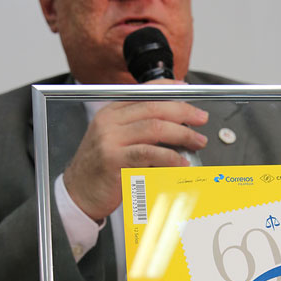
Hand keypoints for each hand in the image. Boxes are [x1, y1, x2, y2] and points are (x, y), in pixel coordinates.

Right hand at [63, 97, 208, 219]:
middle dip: (183, 112)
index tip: (188, 90)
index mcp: (111, 112)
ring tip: (197, 141)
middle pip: (154, 107)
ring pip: (154, 128)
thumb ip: (139, 129)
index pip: (143, 91)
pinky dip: (169, 157)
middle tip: (201, 119)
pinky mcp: (113, 161)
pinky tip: (181, 162)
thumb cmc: (101, 169)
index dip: (169, 88)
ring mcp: (110, 140)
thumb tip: (175, 123)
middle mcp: (109, 122)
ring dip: (182, 134)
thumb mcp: (116, 140)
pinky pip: (148, 154)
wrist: (78, 193)